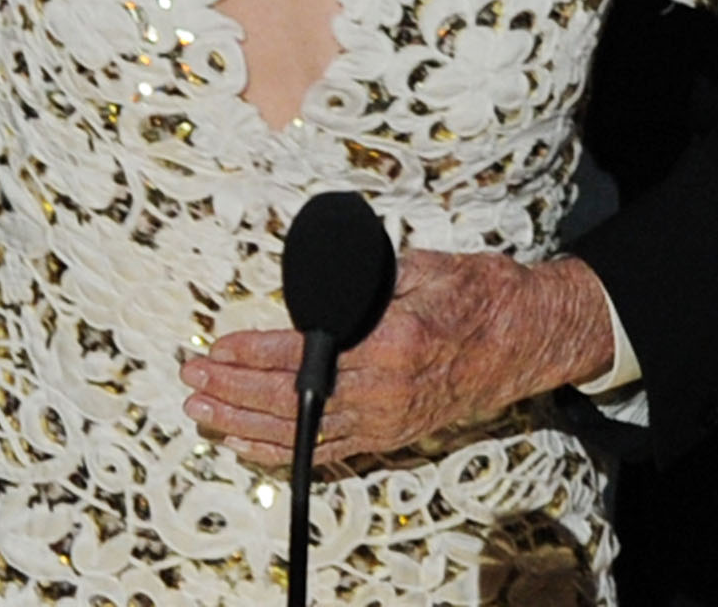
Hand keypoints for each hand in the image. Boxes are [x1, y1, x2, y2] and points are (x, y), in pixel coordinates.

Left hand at [179, 250, 616, 466]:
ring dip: (244, 423)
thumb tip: (317, 274)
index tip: (216, 346)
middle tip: (192, 377)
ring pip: (300, 431)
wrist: (525, 339)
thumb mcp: (424, 266)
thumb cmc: (477, 295)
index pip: (304, 352)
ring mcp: (386, 419)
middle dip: (233, 389)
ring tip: (201, 411)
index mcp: (391, 341)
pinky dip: (280, 450)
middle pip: (291, 398)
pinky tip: (245, 443)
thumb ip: (366, 276)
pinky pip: (325, 450)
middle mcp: (385, 389)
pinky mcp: (389, 435)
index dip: (253, 353)